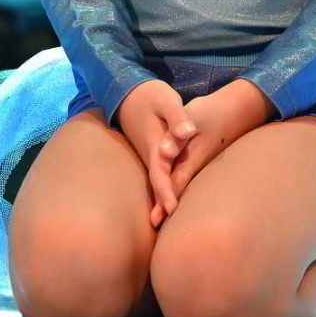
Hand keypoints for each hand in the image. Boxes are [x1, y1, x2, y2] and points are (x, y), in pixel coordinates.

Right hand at [117, 79, 197, 226]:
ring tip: (166, 219)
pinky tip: (166, 197)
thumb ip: (177, 119)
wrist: (128, 92)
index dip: (165, 192)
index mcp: (154, 145)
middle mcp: (149, 153)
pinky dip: (161, 186)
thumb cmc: (150, 96)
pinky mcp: (150, 151)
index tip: (172, 210)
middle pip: (157, 183)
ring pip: (156, 180)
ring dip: (161, 198)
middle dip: (161, 203)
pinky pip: (157, 172)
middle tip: (165, 224)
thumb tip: (188, 134)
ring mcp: (148, 153)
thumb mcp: (166, 102)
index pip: (160, 174)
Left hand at [148, 78, 273, 227]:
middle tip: (155, 223)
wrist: (241, 107)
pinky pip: (189, 174)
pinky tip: (178, 188)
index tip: (157, 219)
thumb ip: (176, 135)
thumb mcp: (193, 116)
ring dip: (174, 195)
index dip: (165, 200)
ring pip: (185, 183)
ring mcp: (204, 162)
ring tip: (163, 213)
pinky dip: (180, 183)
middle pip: (179, 188)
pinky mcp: (206, 157)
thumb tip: (163, 153)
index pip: (174, 183)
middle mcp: (198, 164)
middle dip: (166, 205)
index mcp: (192, 158)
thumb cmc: (214, 111)